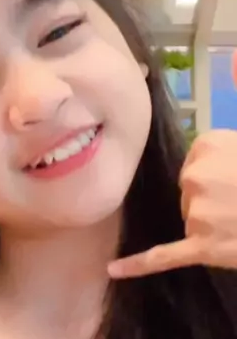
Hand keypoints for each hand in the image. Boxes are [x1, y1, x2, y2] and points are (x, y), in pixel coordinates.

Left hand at [108, 129, 236, 278]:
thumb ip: (231, 118)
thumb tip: (225, 68)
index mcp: (207, 146)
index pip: (194, 165)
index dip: (217, 175)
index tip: (236, 179)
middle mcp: (195, 176)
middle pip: (190, 193)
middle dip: (214, 200)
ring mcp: (197, 213)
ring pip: (191, 220)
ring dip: (212, 225)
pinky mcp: (200, 247)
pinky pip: (163, 256)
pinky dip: (137, 265)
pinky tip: (113, 269)